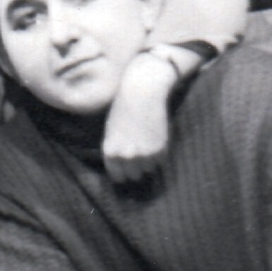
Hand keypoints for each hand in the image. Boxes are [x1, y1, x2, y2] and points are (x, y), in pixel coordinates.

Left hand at [101, 49, 177, 182]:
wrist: (142, 95)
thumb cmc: (122, 110)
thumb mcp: (111, 132)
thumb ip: (115, 150)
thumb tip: (122, 166)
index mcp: (111, 152)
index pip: (117, 175)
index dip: (121, 173)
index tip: (125, 170)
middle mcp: (127, 156)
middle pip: (133, 175)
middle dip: (135, 168)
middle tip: (138, 156)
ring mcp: (144, 154)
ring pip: (148, 169)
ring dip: (148, 161)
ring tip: (146, 144)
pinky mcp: (160, 149)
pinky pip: (160, 161)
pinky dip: (158, 154)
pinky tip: (154, 139)